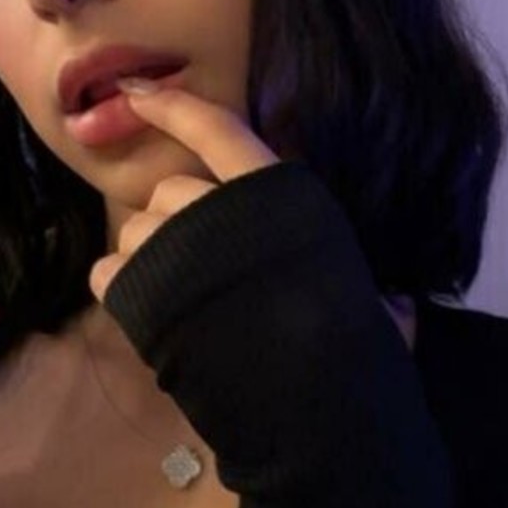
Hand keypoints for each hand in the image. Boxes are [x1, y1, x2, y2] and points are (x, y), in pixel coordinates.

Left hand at [85, 81, 414, 350]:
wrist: (313, 415)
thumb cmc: (354, 359)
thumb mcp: (372, 306)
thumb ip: (369, 289)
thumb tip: (397, 306)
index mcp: (281, 198)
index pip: (220, 130)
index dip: (176, 107)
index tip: (137, 92)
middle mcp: (222, 209)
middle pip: (173, 191)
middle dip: (180, 226)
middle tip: (205, 277)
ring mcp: (175, 248)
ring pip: (138, 230)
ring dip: (152, 260)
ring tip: (184, 307)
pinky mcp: (139, 293)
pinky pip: (111, 272)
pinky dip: (124, 290)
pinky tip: (152, 320)